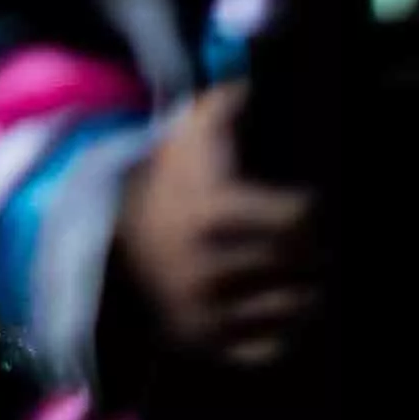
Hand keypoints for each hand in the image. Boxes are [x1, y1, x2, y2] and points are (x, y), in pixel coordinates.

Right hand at [111, 83, 320, 363]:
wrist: (108, 248)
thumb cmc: (163, 188)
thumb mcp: (185, 140)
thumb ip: (220, 106)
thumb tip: (251, 74)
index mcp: (209, 214)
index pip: (301, 216)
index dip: (303, 208)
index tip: (295, 206)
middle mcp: (209, 269)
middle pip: (308, 264)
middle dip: (309, 252)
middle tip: (299, 243)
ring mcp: (208, 313)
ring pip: (299, 307)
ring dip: (301, 290)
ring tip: (287, 274)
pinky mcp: (206, 345)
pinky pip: (276, 345)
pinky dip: (279, 329)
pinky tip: (264, 306)